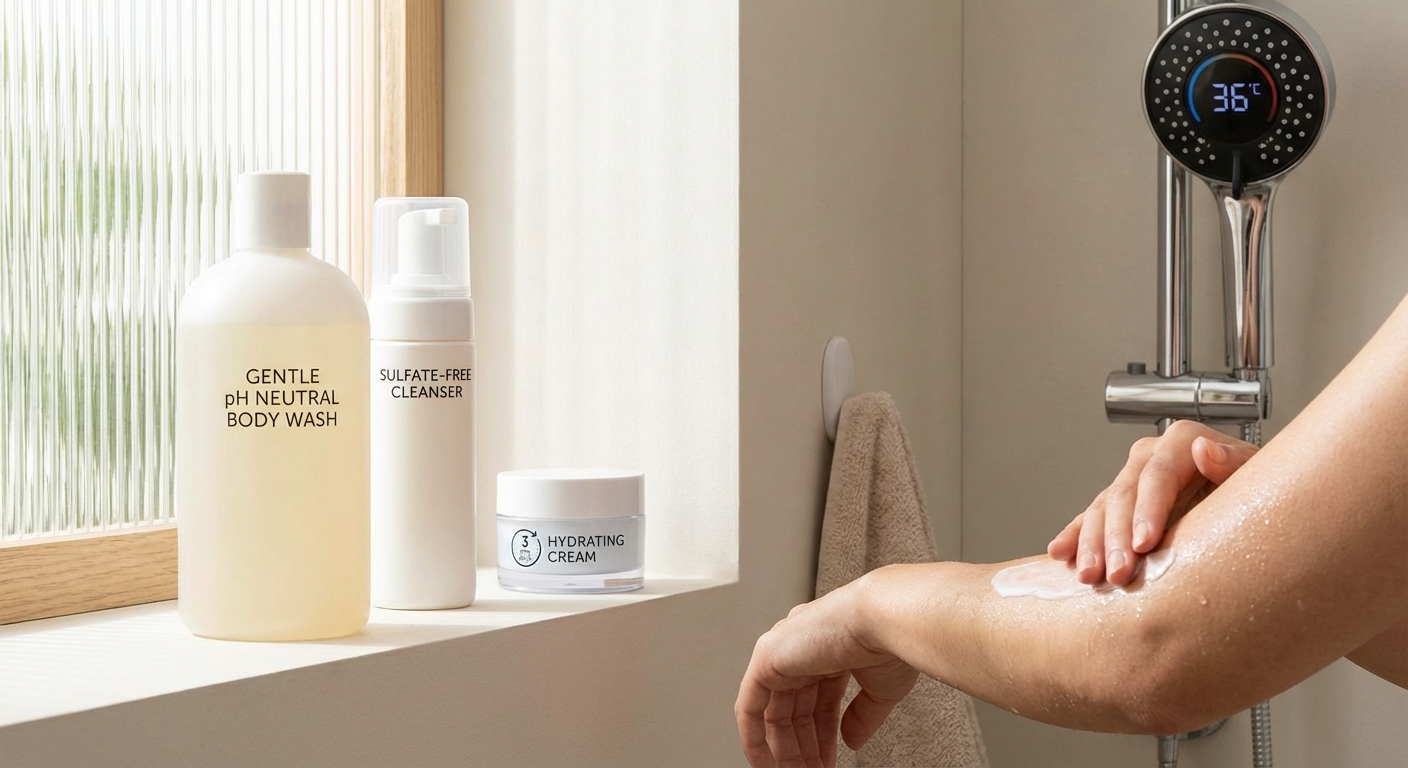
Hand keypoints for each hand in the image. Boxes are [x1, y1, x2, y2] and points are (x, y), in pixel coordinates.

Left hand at [735, 575, 918, 766]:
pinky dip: (755, 738)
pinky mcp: (766, 658)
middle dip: (804, 747)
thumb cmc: (889, 640)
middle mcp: (801, 645)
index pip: (817, 699)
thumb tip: (851, 740)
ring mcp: (782, 650)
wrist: (882, 619)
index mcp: (828, 645)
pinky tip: (766, 762)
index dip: (823, 736)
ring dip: (784, 751)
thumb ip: (861, 716)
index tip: (827, 759)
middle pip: (794, 709)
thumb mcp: (879, 690)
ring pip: (773, 712)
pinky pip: (750, 706)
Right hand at [1047, 420, 1258, 585]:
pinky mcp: (1120, 507)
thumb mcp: (1260, 475)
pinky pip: (1090, 519)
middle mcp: (1151, 458)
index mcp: (1182, 443)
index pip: (1157, 474)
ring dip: (1091, 544)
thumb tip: (1204, 450)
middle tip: (1117, 572)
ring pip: (1101, 509)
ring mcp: (1132, 482)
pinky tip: (1061, 553)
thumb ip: (1236, 463)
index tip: (1144, 543)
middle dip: (1115, 537)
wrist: (1262, 510)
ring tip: (1089, 575)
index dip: (1147, 509)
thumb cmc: (1264, 493)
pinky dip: (1075, 537)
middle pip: (1123, 494)